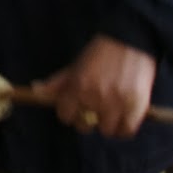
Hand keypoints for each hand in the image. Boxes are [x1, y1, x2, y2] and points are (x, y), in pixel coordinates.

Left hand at [35, 35, 156, 138]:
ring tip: (111, 113)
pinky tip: (123, 119)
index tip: (75, 109)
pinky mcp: (137, 107)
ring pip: (106, 131)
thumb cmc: (100, 53)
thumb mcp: (75, 66)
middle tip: (94, 111)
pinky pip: (126, 131)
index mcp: (77, 86)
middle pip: (84, 126)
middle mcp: (95, 97)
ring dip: (107, 124)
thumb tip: (36, 89)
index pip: (65, 115)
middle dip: (86, 120)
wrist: (130, 41)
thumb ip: (57, 82)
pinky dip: (124, 129)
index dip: (69, 113)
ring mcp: (116, 103)